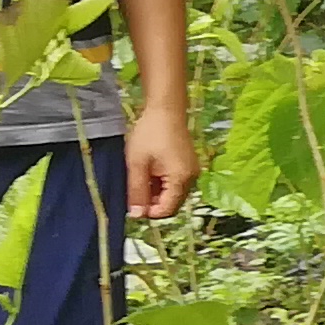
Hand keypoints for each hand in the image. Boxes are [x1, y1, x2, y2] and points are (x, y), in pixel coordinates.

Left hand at [126, 104, 198, 222]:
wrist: (165, 109)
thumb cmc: (149, 134)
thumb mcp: (137, 164)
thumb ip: (137, 192)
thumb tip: (136, 216)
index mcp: (181, 179)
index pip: (166, 210)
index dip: (149, 212)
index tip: (133, 202)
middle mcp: (191, 178)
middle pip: (171, 203)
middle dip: (152, 202)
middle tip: (135, 188)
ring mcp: (191, 171)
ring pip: (173, 194)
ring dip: (156, 192)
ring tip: (142, 176)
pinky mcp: (188, 165)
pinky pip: (175, 183)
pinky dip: (162, 183)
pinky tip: (150, 171)